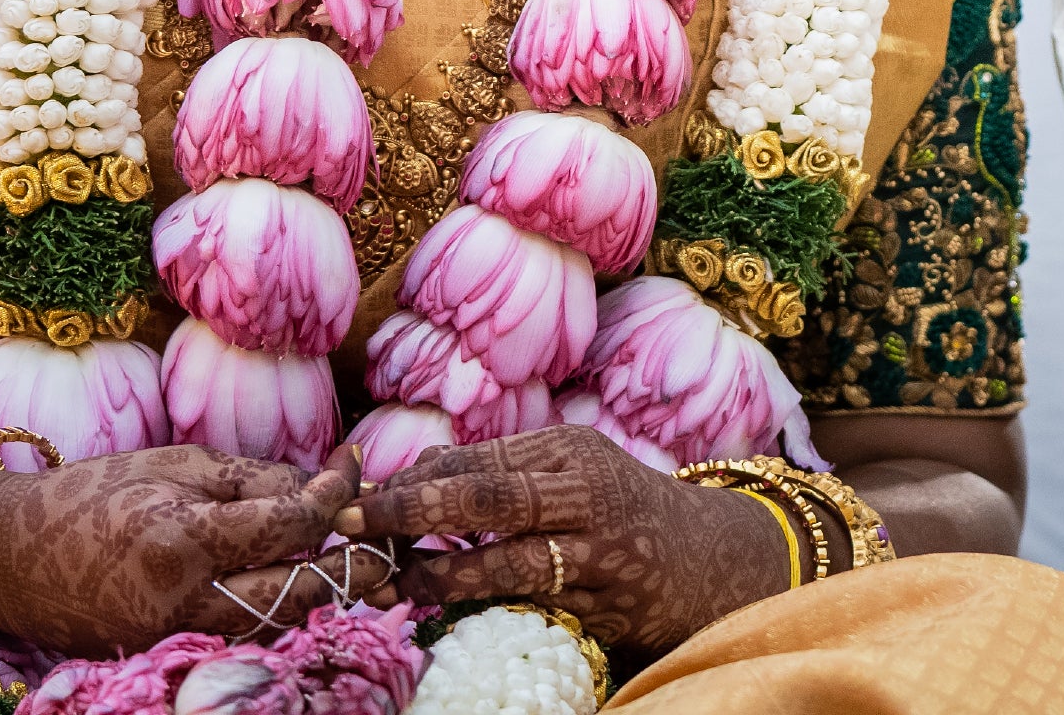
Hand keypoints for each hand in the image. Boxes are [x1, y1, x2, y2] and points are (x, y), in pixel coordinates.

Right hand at [0, 444, 353, 657]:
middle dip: (353, 561)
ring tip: (348, 552)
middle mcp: (186, 601)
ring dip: (322, 590)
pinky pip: (247, 636)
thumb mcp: (174, 463)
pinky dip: (279, 610)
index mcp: (184, 539)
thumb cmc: (92, 495)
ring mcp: (178, 638)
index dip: (336, 492)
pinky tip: (293, 578)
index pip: (292, 524)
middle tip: (379, 530)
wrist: (8, 556)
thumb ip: (254, 477)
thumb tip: (327, 483)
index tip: (354, 463)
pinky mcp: (170, 655)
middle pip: (304, 592)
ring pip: (284, 622)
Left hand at [322, 424, 800, 652]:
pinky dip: (485, 610)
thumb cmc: (620, 513)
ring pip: (506, 559)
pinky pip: (534, 606)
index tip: (350, 496)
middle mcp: (584, 490)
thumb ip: (500, 473)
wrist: (713, 560)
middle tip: (351, 522)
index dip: (408, 480)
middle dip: (411, 509)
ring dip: (441, 575)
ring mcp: (599, 548)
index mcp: (566, 450)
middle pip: (486, 494)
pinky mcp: (608, 601)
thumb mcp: (568, 476)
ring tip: (395, 584)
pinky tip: (447, 613)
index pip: (472, 460)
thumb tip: (414, 474)